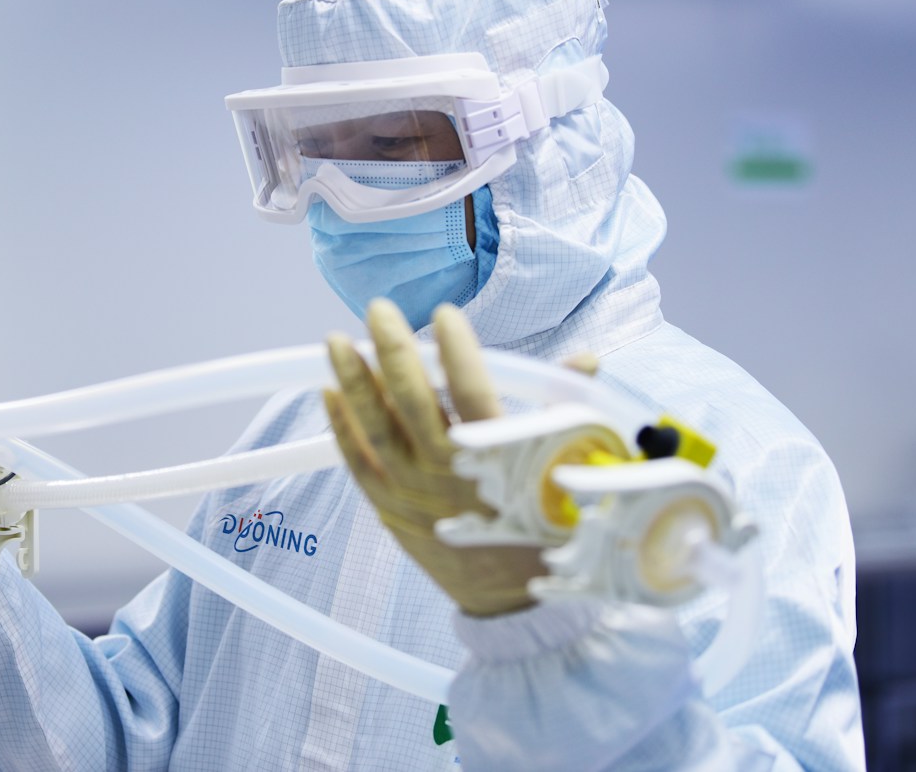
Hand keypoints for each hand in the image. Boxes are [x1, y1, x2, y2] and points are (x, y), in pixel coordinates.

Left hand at [324, 299, 595, 616]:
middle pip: (412, 400)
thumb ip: (566, 407)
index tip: (446, 314)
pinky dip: (341, 427)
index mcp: (496, 460)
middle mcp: (447, 472)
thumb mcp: (566, 468)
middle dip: (392, 349)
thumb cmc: (546, 531)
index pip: (471, 389)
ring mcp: (412, 492)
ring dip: (352, 380)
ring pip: (374, 426)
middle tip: (379, 310)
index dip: (457, 348)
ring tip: (335, 341)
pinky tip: (329, 393)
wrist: (514, 605)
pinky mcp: (390, 509)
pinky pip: (357, 462)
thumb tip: (585, 357)